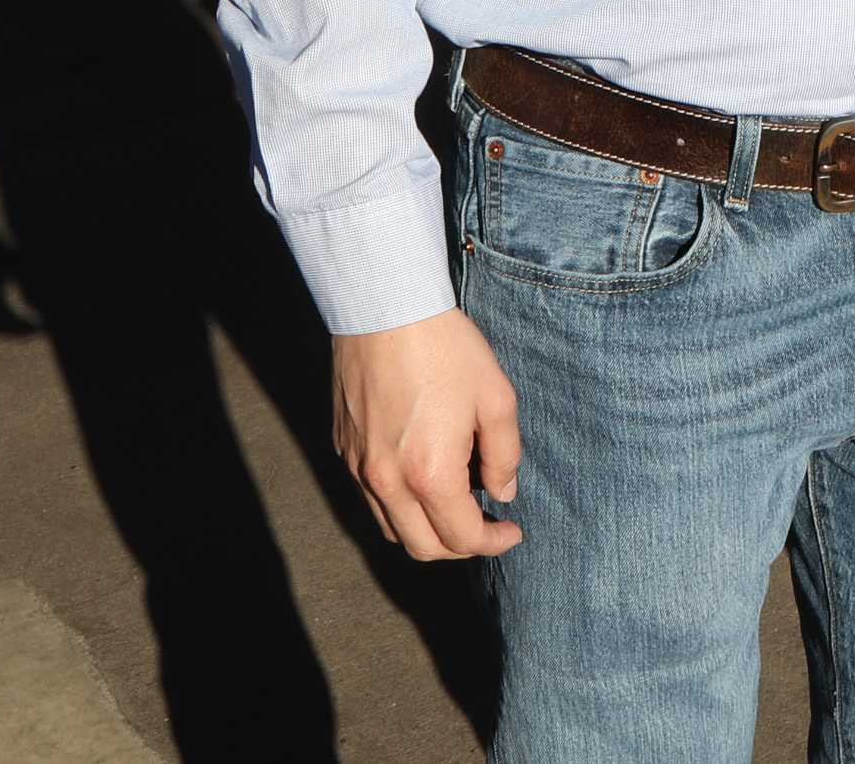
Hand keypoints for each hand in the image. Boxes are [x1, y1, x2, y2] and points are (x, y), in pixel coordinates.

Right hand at [331, 310, 523, 559]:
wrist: (385, 307)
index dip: (494, 543)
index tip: (512, 530)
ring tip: (454, 503)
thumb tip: (502, 492)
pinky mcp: (342, 448)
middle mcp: (387, 482)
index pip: (463, 538)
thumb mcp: (496, 398)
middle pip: (423, 548)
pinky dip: (398, 503)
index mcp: (431, 474)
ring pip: (392, 528)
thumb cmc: (445, 348)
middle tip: (486, 525)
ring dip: (426, 530)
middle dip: (460, 546)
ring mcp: (358, 467)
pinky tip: (421, 475)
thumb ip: (505, 454)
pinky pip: (370, 497)